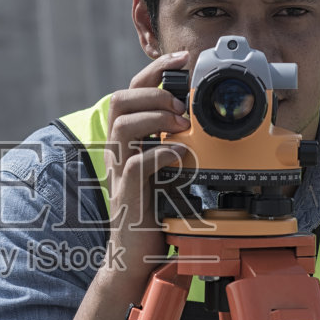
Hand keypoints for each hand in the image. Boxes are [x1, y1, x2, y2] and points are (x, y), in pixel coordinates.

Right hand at [100, 51, 189, 298]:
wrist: (134, 261)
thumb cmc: (153, 217)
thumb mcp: (167, 173)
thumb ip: (175, 148)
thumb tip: (199, 124)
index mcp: (129, 144)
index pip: (131, 93)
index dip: (155, 71)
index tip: (182, 58)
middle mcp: (120, 153)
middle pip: (120, 101)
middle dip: (153, 89)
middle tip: (181, 100)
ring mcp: (120, 174)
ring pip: (123, 126)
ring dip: (157, 117)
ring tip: (181, 124)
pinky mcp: (129, 196)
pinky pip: (138, 165)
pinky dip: (163, 154)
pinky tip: (182, 157)